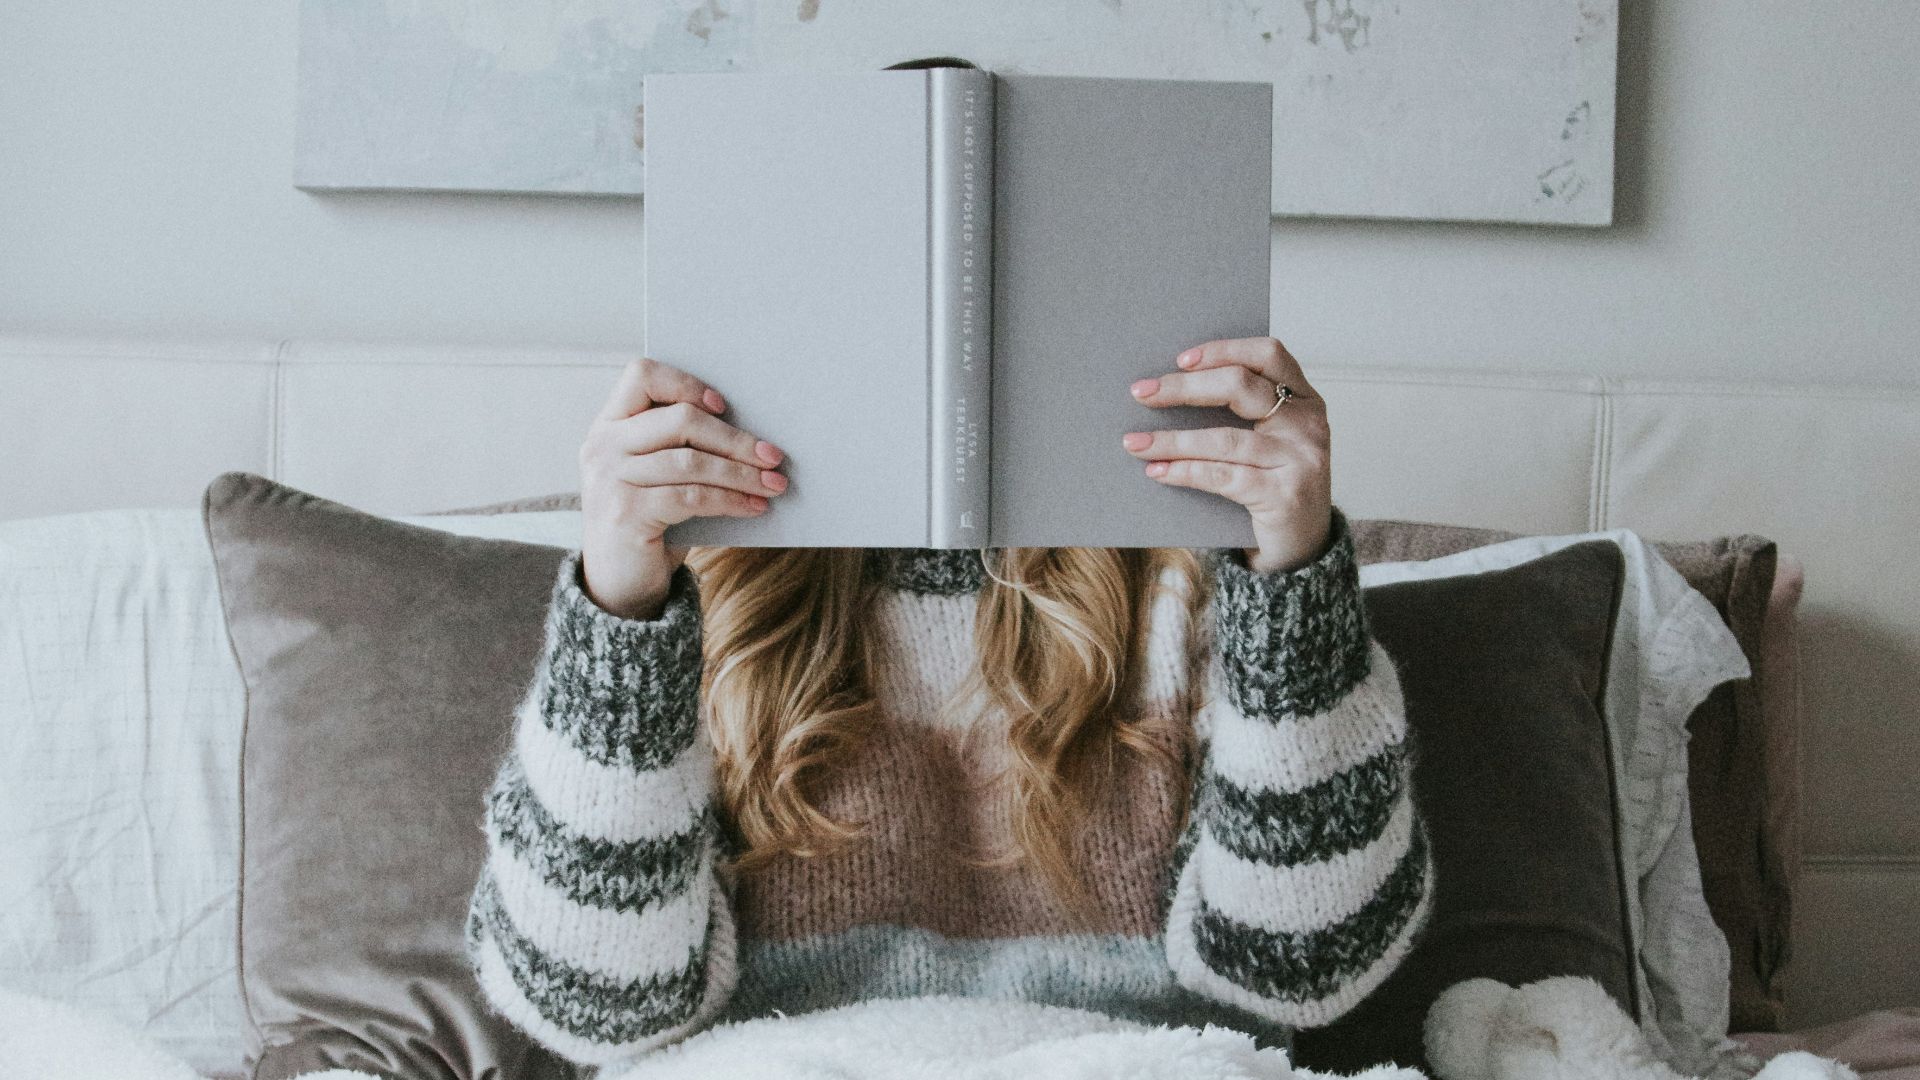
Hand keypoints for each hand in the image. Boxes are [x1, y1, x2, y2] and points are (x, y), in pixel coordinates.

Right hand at [578, 357, 789, 618]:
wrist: (618, 584)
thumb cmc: (649, 520)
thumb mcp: (656, 475)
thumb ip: (681, 447)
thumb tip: (753, 436)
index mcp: (609, 425)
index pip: (642, 375)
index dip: (686, 383)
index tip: (722, 405)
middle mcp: (602, 446)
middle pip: (680, 419)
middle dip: (735, 438)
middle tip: (773, 456)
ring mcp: (610, 480)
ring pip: (691, 461)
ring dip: (742, 473)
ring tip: (773, 485)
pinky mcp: (626, 514)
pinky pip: (692, 497)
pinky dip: (731, 500)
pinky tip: (754, 507)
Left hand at [1122, 336, 1332, 573]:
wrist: (1303, 544)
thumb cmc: (1274, 482)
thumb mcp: (1268, 440)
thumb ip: (1240, 412)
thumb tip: (1166, 389)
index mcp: (1305, 399)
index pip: (1268, 354)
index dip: (1223, 350)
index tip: (1180, 359)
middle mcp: (1308, 424)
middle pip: (1240, 387)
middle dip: (1184, 388)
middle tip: (1142, 393)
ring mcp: (1300, 460)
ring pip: (1223, 439)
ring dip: (1172, 440)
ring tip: (1135, 442)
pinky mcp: (1284, 496)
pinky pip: (1222, 476)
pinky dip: (1184, 471)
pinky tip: (1158, 471)